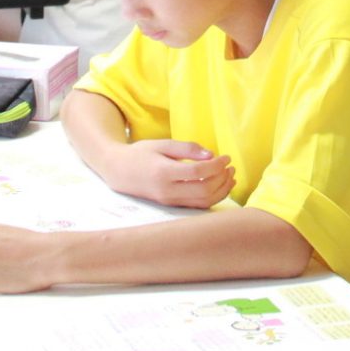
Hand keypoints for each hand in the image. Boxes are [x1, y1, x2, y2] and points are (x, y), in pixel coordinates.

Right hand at [102, 139, 234, 207]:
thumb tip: (211, 155)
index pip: (198, 173)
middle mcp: (167, 191)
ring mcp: (169, 201)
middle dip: (222, 178)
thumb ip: (187, 148)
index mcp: (164, 172)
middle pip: (204, 190)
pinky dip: (213, 197)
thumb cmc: (141, 154)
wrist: (119, 171)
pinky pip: (197, 205)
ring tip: (230, 176)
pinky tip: (221, 186)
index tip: (226, 157)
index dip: (216, 165)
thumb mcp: (162, 144)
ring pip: (203, 202)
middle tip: (230, 166)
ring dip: (221, 190)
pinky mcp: (172, 206)